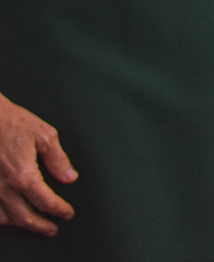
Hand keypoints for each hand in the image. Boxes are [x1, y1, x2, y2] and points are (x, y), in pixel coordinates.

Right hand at [0, 94, 75, 235]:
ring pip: (5, 218)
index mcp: (24, 175)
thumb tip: (69, 178)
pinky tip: (8, 217)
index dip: (59, 210)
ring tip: (33, 225)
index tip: (68, 213)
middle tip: (53, 229)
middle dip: (41, 226)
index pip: (46, 201)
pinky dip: (1, 218)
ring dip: (21, 224)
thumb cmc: (12, 122)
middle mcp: (4, 187)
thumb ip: (58, 160)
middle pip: (25, 217)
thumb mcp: (44, 135)